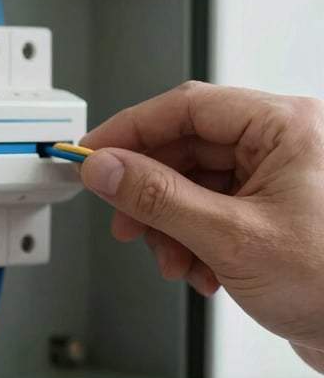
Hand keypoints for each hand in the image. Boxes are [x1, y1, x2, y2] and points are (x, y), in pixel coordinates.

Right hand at [80, 81, 323, 371]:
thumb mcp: (231, 237)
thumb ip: (158, 198)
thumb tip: (107, 169)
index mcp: (285, 127)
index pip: (186, 107)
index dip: (131, 130)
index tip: (93, 154)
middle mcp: (282, 145)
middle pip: (186, 148)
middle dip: (151, 193)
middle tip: (124, 218)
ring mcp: (276, 179)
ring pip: (193, 184)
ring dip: (170, 226)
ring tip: (171, 258)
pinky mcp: (270, 212)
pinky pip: (210, 210)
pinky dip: (192, 241)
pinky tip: (199, 270)